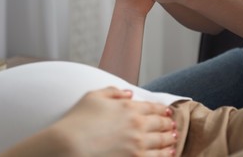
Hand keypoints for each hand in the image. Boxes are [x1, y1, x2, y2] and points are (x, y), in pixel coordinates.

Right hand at [51, 87, 176, 156]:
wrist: (68, 146)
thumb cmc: (77, 121)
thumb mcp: (93, 97)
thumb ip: (113, 92)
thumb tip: (128, 93)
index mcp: (128, 107)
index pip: (152, 107)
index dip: (161, 109)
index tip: (167, 111)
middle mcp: (137, 125)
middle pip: (160, 123)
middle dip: (168, 123)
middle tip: (172, 124)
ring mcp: (138, 144)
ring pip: (162, 141)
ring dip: (170, 139)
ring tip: (174, 139)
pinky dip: (166, 155)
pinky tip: (169, 153)